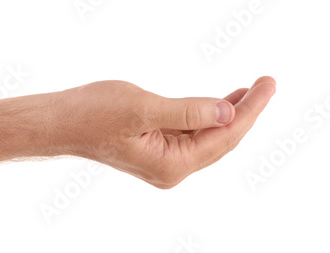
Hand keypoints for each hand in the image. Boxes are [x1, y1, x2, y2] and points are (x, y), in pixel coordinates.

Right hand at [51, 76, 275, 188]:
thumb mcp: (143, 108)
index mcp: (171, 164)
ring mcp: (164, 161)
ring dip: (229, 114)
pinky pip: (192, 134)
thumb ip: (188, 112)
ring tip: (250, 91)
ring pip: (208, 137)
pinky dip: (207, 117)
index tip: (267, 85)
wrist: (62, 123)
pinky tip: (219, 104)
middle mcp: (171, 169)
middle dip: (246, 112)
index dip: (250, 111)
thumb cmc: (93, 115)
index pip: (224, 137)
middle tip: (266, 83)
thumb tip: (228, 114)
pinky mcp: (156, 149)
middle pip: (221, 141)